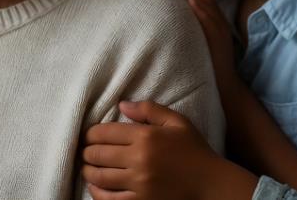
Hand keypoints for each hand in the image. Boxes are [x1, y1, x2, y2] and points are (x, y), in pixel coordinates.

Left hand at [82, 101, 238, 199]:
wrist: (212, 185)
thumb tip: (121, 105)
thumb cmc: (194, 150)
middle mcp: (139, 160)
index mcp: (145, 137)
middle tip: (84, 151)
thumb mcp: (176, 122)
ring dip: (87, 171)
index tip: (88, 135)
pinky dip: (97, 193)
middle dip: (86, 151)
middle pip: (96, 154)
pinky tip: (95, 187)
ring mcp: (139, 184)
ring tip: (87, 167)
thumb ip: (148, 109)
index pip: (103, 132)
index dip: (89, 133)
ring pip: (98, 177)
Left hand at [164, 0, 238, 97]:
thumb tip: (165, 20)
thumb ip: (186, 30)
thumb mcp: (195, 44)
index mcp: (213, 22)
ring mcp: (221, 31)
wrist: (224, 89)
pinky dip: (202, 10)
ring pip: (207, 5)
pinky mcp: (221, 42)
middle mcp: (219, 23)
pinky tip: (190, 2)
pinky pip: (212, 22)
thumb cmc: (205, 67)